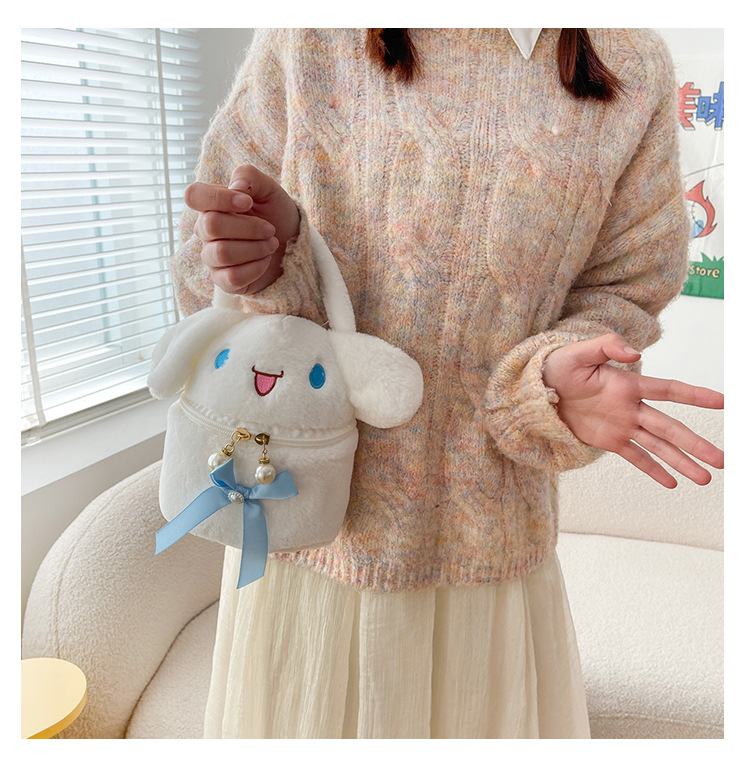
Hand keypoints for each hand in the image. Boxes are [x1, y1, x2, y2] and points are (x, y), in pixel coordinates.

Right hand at [185, 164, 300, 294]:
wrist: (293, 245)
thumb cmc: (276, 215)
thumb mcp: (269, 189)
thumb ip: (249, 177)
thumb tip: (235, 187)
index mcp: (211, 206)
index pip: (194, 196)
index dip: (219, 198)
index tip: (248, 202)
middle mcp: (206, 232)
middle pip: (211, 225)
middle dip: (248, 227)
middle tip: (270, 229)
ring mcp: (212, 257)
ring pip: (222, 253)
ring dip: (255, 248)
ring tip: (272, 244)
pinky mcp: (224, 281)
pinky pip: (231, 277)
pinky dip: (255, 267)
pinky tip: (265, 261)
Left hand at [542, 333, 723, 487]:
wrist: (535, 388)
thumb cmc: (556, 366)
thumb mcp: (578, 352)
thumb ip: (608, 346)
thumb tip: (635, 353)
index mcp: (628, 385)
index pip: (669, 389)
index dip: (696, 396)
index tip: (723, 402)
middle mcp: (631, 407)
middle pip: (670, 427)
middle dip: (697, 443)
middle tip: (723, 459)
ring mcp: (621, 426)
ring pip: (659, 446)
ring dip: (682, 461)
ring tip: (706, 478)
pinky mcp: (608, 440)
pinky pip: (635, 457)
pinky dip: (653, 469)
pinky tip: (673, 482)